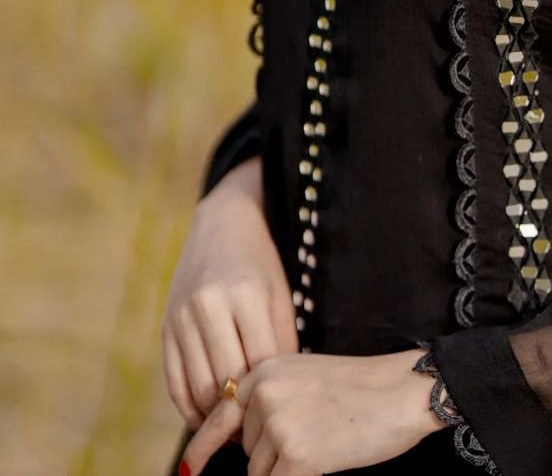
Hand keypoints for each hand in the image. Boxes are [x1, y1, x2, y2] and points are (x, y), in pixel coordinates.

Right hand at [162, 156, 297, 428]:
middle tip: (256, 429)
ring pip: (198, 387)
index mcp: (246, 294)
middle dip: (242, 411)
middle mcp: (209, 305)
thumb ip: (281, 341)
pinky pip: (174, 382)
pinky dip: (189, 408)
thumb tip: (277, 394)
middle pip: (226, 381)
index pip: (260, 364)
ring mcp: (182, 317)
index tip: (278, 413)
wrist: (222, 225)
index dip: (269, 394)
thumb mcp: (280, 294)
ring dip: (215, 416)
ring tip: (234, 425)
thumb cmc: (260, 264)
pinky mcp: (166, 327)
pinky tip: (207, 416)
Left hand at [179, 348, 447, 474]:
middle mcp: (263, 394)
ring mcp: (278, 425)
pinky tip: (327, 458)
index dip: (203, 447)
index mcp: (265, 371)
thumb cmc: (361, 388)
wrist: (401, 391)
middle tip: (320, 430)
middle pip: (247, 449)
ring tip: (327, 439)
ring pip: (262, 472)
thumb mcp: (306, 378)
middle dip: (275, 453)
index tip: (188, 469)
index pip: (220, 415)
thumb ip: (271, 400)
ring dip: (288, 468)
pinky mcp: (295, 456)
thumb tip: (239, 442)